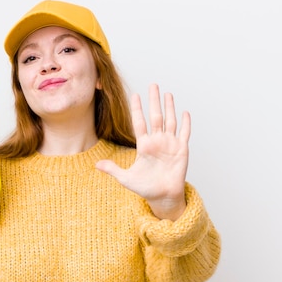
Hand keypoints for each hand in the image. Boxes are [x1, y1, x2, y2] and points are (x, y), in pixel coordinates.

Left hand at [96, 84, 188, 219]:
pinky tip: (184, 112)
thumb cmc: (146, 188)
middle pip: (155, 116)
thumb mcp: (126, 178)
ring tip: (168, 94)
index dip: (137, 109)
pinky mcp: (181, 150)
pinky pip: (184, 134)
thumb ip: (113, 169)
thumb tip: (96, 165)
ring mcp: (170, 144)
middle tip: (153, 85)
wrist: (163, 197)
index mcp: (144, 145)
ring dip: (169, 107)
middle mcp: (157, 141)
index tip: (135, 95)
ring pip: (170, 121)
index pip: (140, 122)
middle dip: (154, 101)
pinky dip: (185, 123)